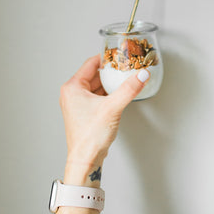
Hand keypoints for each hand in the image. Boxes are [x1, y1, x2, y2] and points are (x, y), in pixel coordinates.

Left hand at [60, 55, 148, 183]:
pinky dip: (108, 93)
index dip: (106, 57)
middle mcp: (72, 94)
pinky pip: (97, 96)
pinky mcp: (84, 112)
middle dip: (110, 71)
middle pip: (94, 74)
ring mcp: (77, 104)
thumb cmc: (89, 137)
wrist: (85, 159)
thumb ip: (129, 89)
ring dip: (110, 83)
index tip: (118, 54)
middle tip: (125, 66)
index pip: (90, 63)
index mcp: (72, 88)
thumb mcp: (113, 108)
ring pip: (96, 86)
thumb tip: (141, 75)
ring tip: (124, 79)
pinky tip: (119, 94)